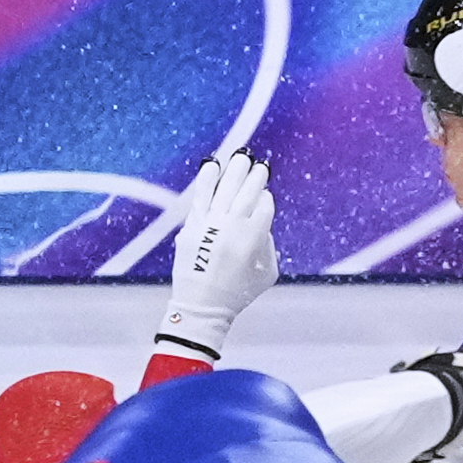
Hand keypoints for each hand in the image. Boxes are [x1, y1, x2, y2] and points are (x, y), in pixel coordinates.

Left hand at [156, 153, 279, 366]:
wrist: (201, 306)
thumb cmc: (236, 293)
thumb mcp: (267, 274)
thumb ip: (269, 246)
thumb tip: (262, 222)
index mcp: (255, 237)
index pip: (264, 206)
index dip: (265, 199)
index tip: (264, 196)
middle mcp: (234, 226)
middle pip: (248, 191)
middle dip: (255, 177)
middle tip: (259, 166)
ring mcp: (212, 224)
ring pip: (226, 188)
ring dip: (235, 170)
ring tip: (242, 156)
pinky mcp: (193, 225)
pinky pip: (201, 196)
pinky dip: (207, 179)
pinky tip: (212, 165)